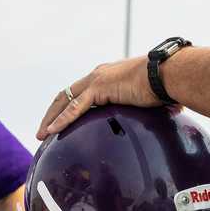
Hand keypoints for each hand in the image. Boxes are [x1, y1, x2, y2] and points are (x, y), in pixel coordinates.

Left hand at [37, 56, 163, 138]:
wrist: (168, 74)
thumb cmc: (166, 86)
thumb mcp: (150, 100)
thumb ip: (147, 108)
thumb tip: (169, 116)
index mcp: (107, 77)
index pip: (81, 93)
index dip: (68, 107)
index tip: (60, 122)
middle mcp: (98, 75)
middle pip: (67, 95)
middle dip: (53, 113)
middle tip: (44, 131)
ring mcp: (97, 80)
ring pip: (65, 101)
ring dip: (51, 119)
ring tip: (41, 135)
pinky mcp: (99, 88)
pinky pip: (75, 108)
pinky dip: (62, 120)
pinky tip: (52, 131)